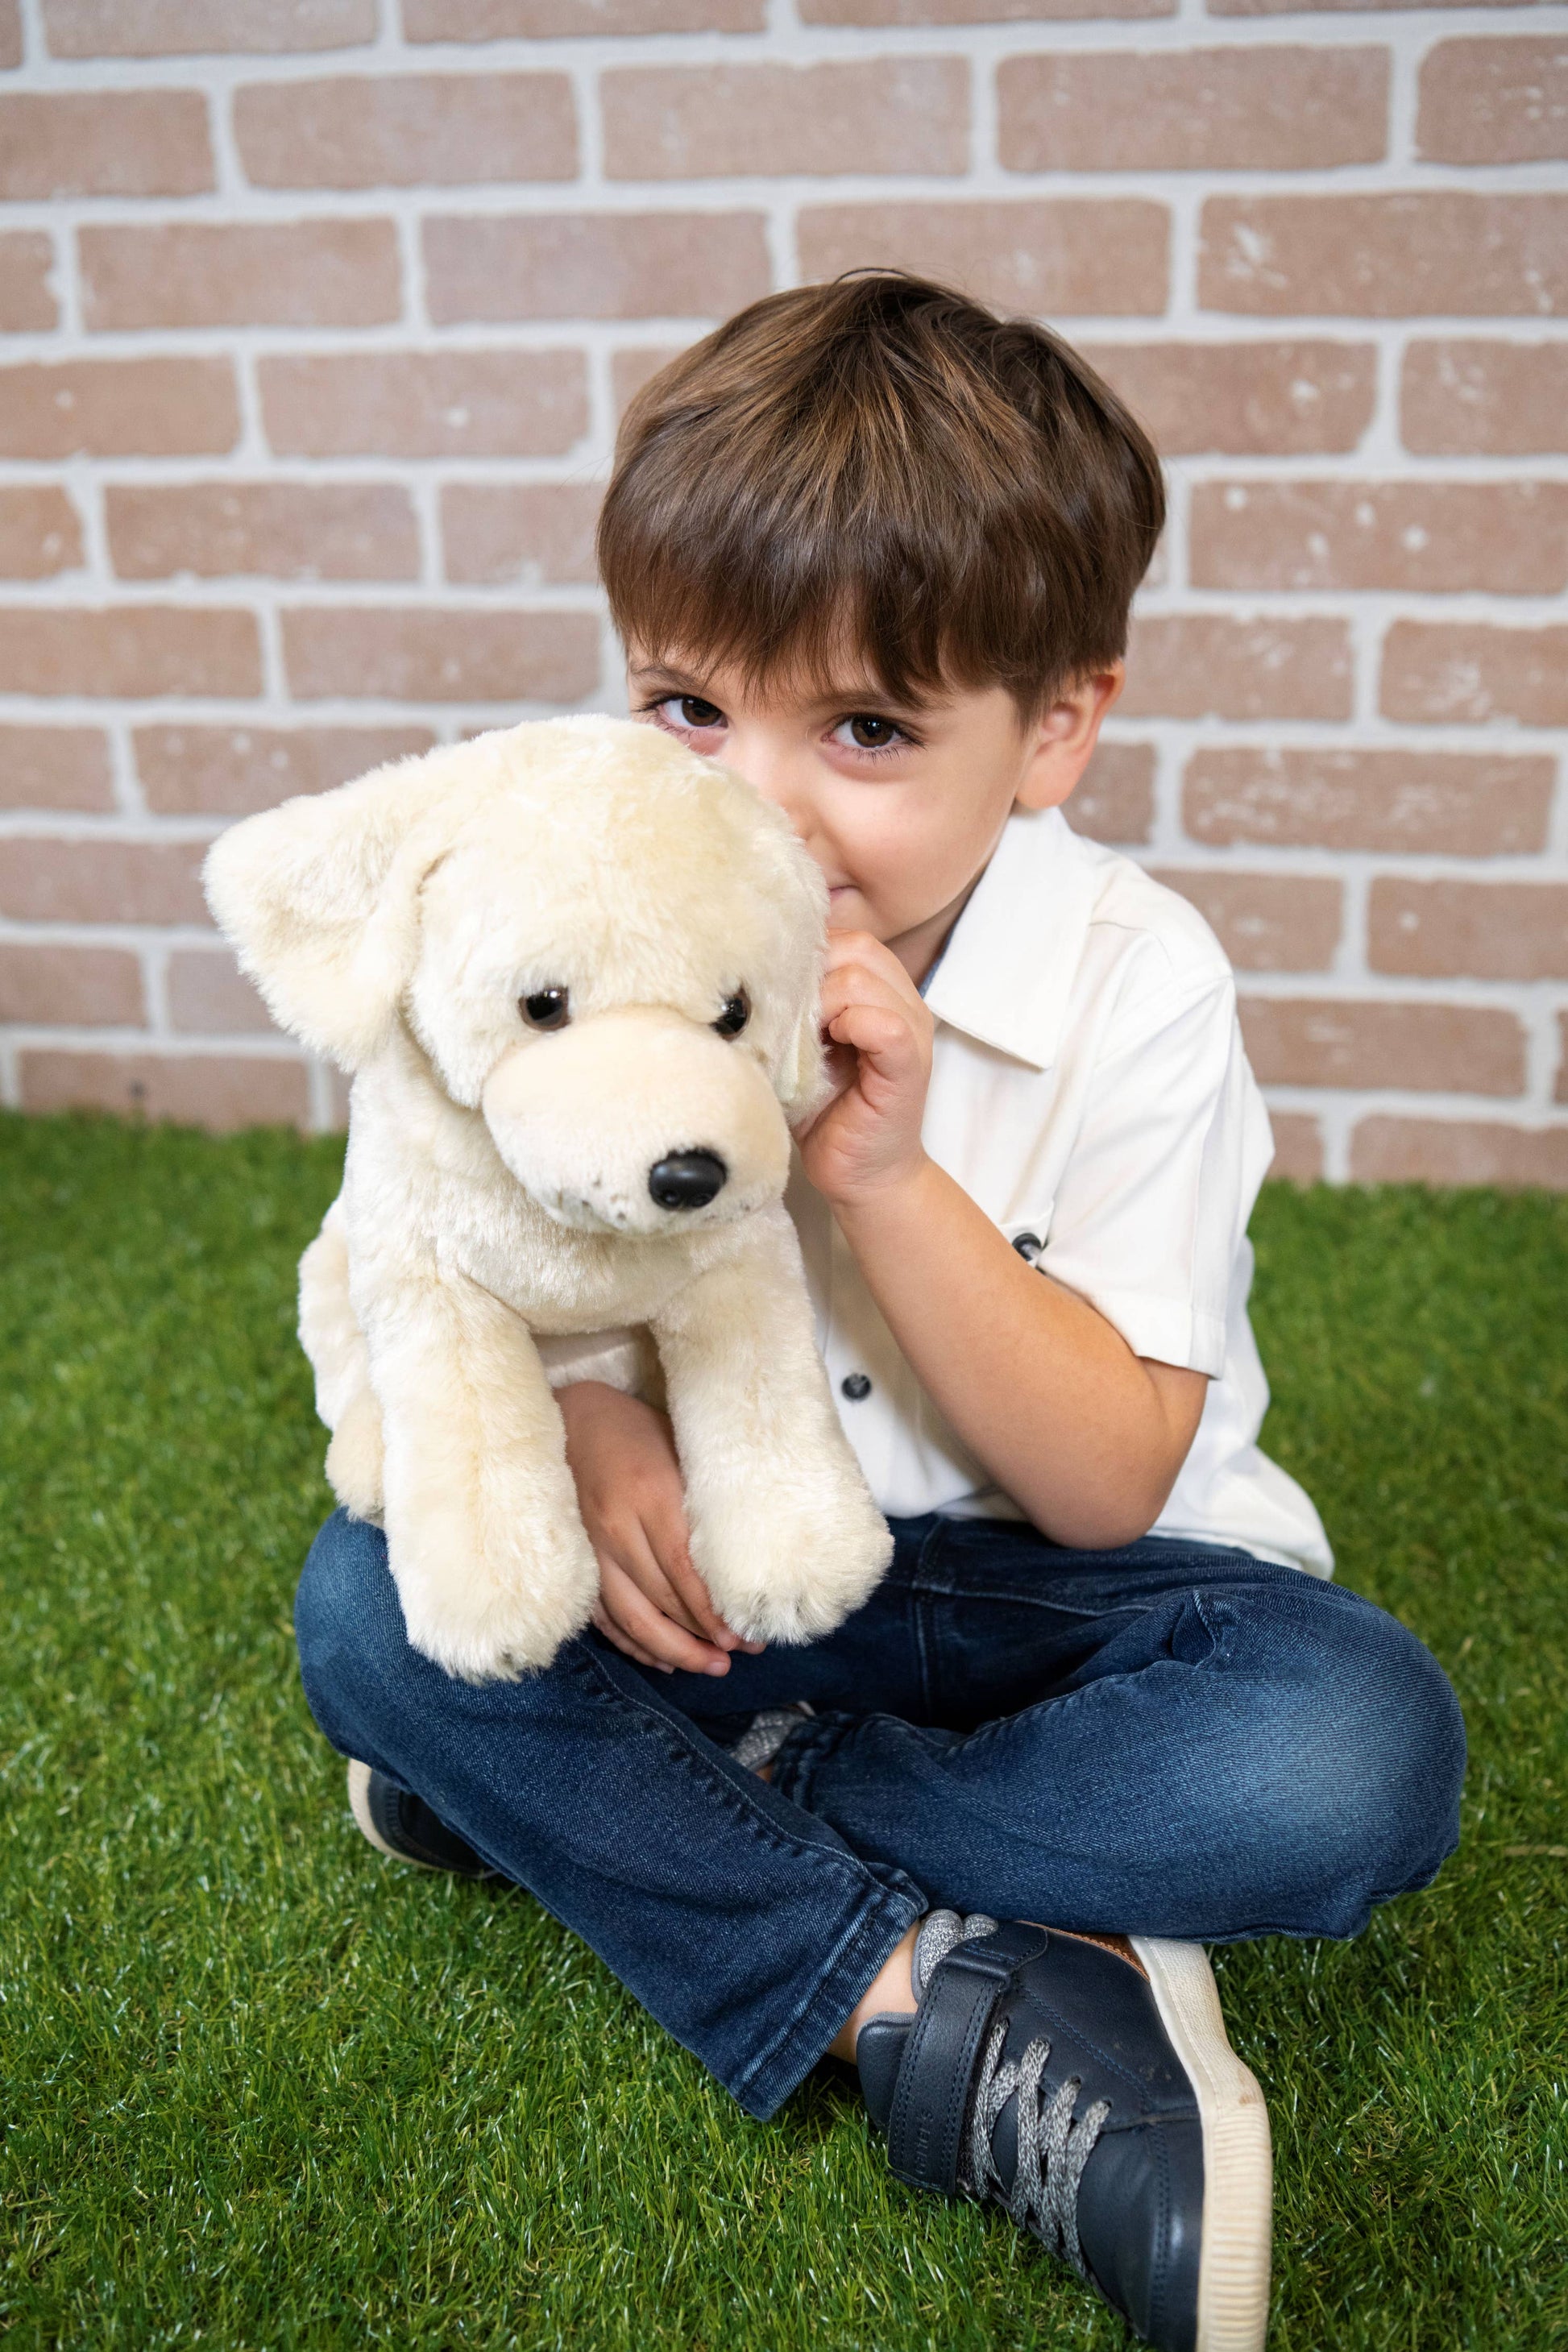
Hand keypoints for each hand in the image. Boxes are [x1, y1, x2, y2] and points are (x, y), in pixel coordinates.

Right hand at [558, 1381, 761, 1675]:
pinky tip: (663, 1659)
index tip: (741, 1635)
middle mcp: (616, 1527)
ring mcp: (591, 1548)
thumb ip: (704, 1499)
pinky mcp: (578, 1561)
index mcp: (649, 1494)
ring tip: (708, 1666)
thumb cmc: (637, 1429)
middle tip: (738, 1656)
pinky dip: (632, 1643)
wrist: (570, 1418)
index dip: (710, 1611)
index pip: (682, 1570)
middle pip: (660, 1601)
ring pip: (629, 1618)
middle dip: (701, 1637)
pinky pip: (603, 1616)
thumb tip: (746, 1554)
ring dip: (671, 1650)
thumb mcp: (679, 1448)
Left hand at [793, 930, 933, 1208]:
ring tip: (808, 1039)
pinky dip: (851, 1026)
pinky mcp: (910, 1065)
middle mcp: (903, 1002)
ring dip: (823, 1001)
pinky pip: (884, 1024)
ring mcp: (912, 1031)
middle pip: (855, 946)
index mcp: (879, 991)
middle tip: (790, 1019)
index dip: (805, 956)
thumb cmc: (824, 1111)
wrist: (858, 1175)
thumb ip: (788, 1008)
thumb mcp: (798, 1047)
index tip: (778, 995)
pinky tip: (830, 1048)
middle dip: (812, 974)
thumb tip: (740, 976)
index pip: (843, 937)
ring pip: (864, 977)